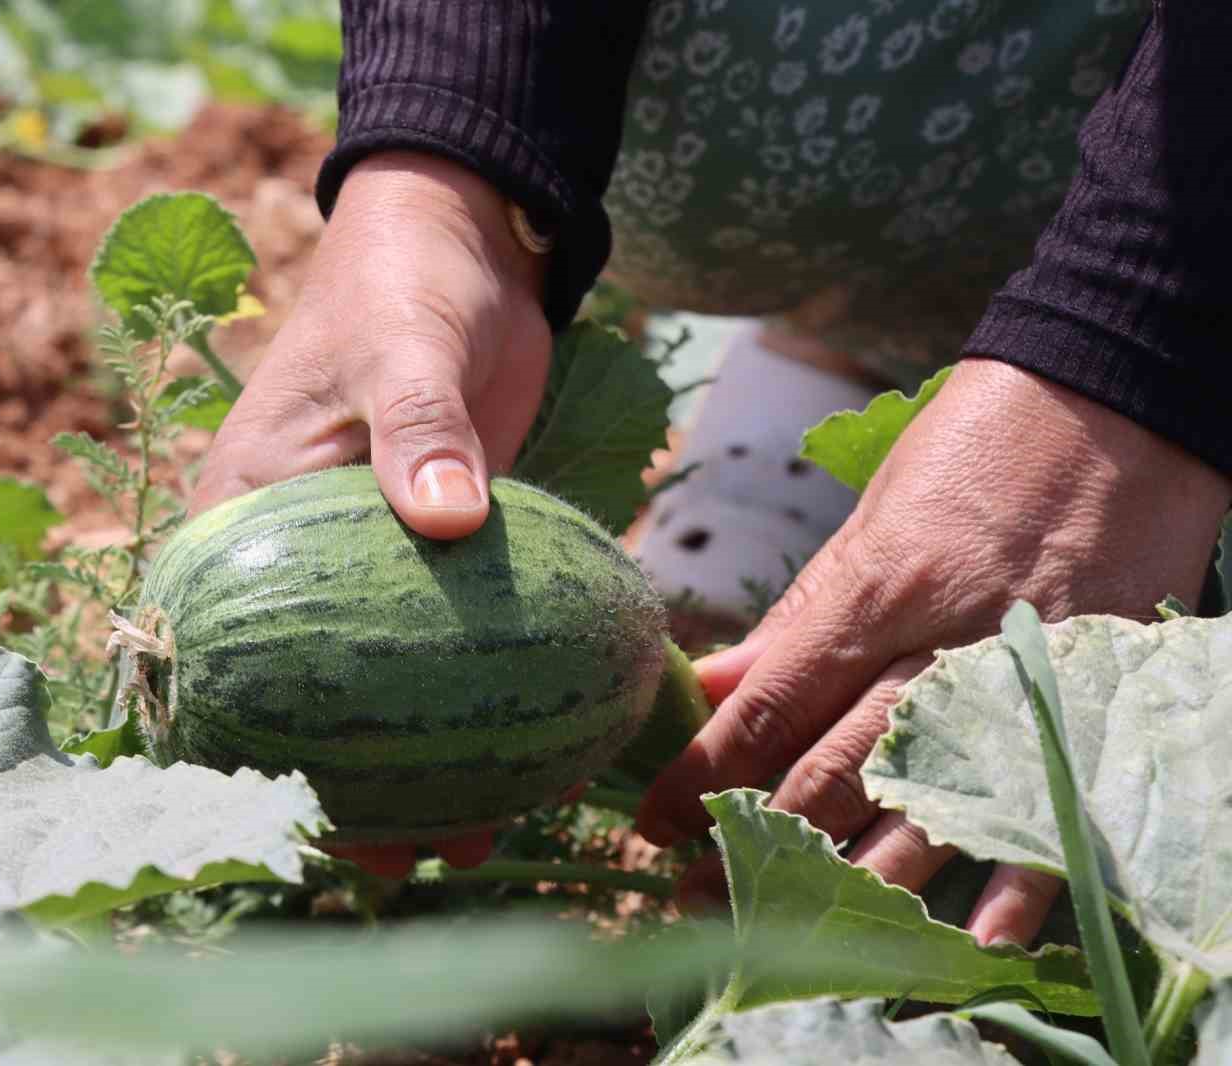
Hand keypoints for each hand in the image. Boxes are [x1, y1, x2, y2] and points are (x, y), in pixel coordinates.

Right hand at [191, 151, 553, 876]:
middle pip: (306, 695)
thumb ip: (420, 429)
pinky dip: (485, 696)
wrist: (462, 246)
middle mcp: (295, 557)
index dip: (250, 752)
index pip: (222, 656)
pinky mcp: (435, 555)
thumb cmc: (404, 287)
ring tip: (483, 833)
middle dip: (351, 785)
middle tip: (419, 853)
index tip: (305, 819)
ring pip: (383, 685)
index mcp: (246, 519)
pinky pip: (450, 643)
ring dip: (424, 762)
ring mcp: (367, 563)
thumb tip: (450, 522)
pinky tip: (539, 748)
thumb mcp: (404, 347)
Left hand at [636, 358, 1231, 943]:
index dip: (702, 776)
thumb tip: (709, 683)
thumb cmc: (974, 452)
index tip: (652, 824)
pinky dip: (1009, 880)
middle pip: (831, 768)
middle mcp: (937, 643)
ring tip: (785, 922)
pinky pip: (1047, 806)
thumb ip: (797, 620)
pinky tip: (970, 941)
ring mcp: (1018, 678)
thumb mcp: (871, 523)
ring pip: (921, 800)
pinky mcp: (1091, 697)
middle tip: (702, 891)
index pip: (768, 706)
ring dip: (849, 875)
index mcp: (872, 589)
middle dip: (756, 840)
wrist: (1118, 401)